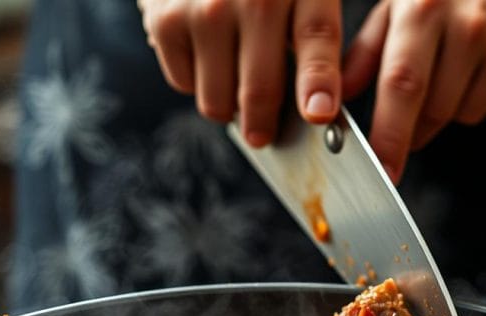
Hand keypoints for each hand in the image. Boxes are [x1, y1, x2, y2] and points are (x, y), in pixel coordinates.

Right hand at [138, 0, 343, 147]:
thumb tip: (319, 112)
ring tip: (236, 79)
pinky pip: (185, 85)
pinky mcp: (165, 20)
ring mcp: (205, 10)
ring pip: (218, 102)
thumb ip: (317, 44)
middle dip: (264, 127)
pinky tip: (208, 55)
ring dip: (230, 107)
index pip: (315, 36)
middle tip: (263, 134)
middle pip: (260, 89)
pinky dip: (198, 83)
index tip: (319, 115)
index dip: (318, 81)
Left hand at [342, 0, 485, 181]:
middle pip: (436, 110)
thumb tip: (336, 98)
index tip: (384, 170)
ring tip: (455, 67)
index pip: (402, 85)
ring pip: (467, 114)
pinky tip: (484, 65)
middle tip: (410, 111)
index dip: (391, 135)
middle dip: (416, 126)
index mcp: (425, 5)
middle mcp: (470, 23)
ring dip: (453, 108)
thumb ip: (366, 51)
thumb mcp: (399, 2)